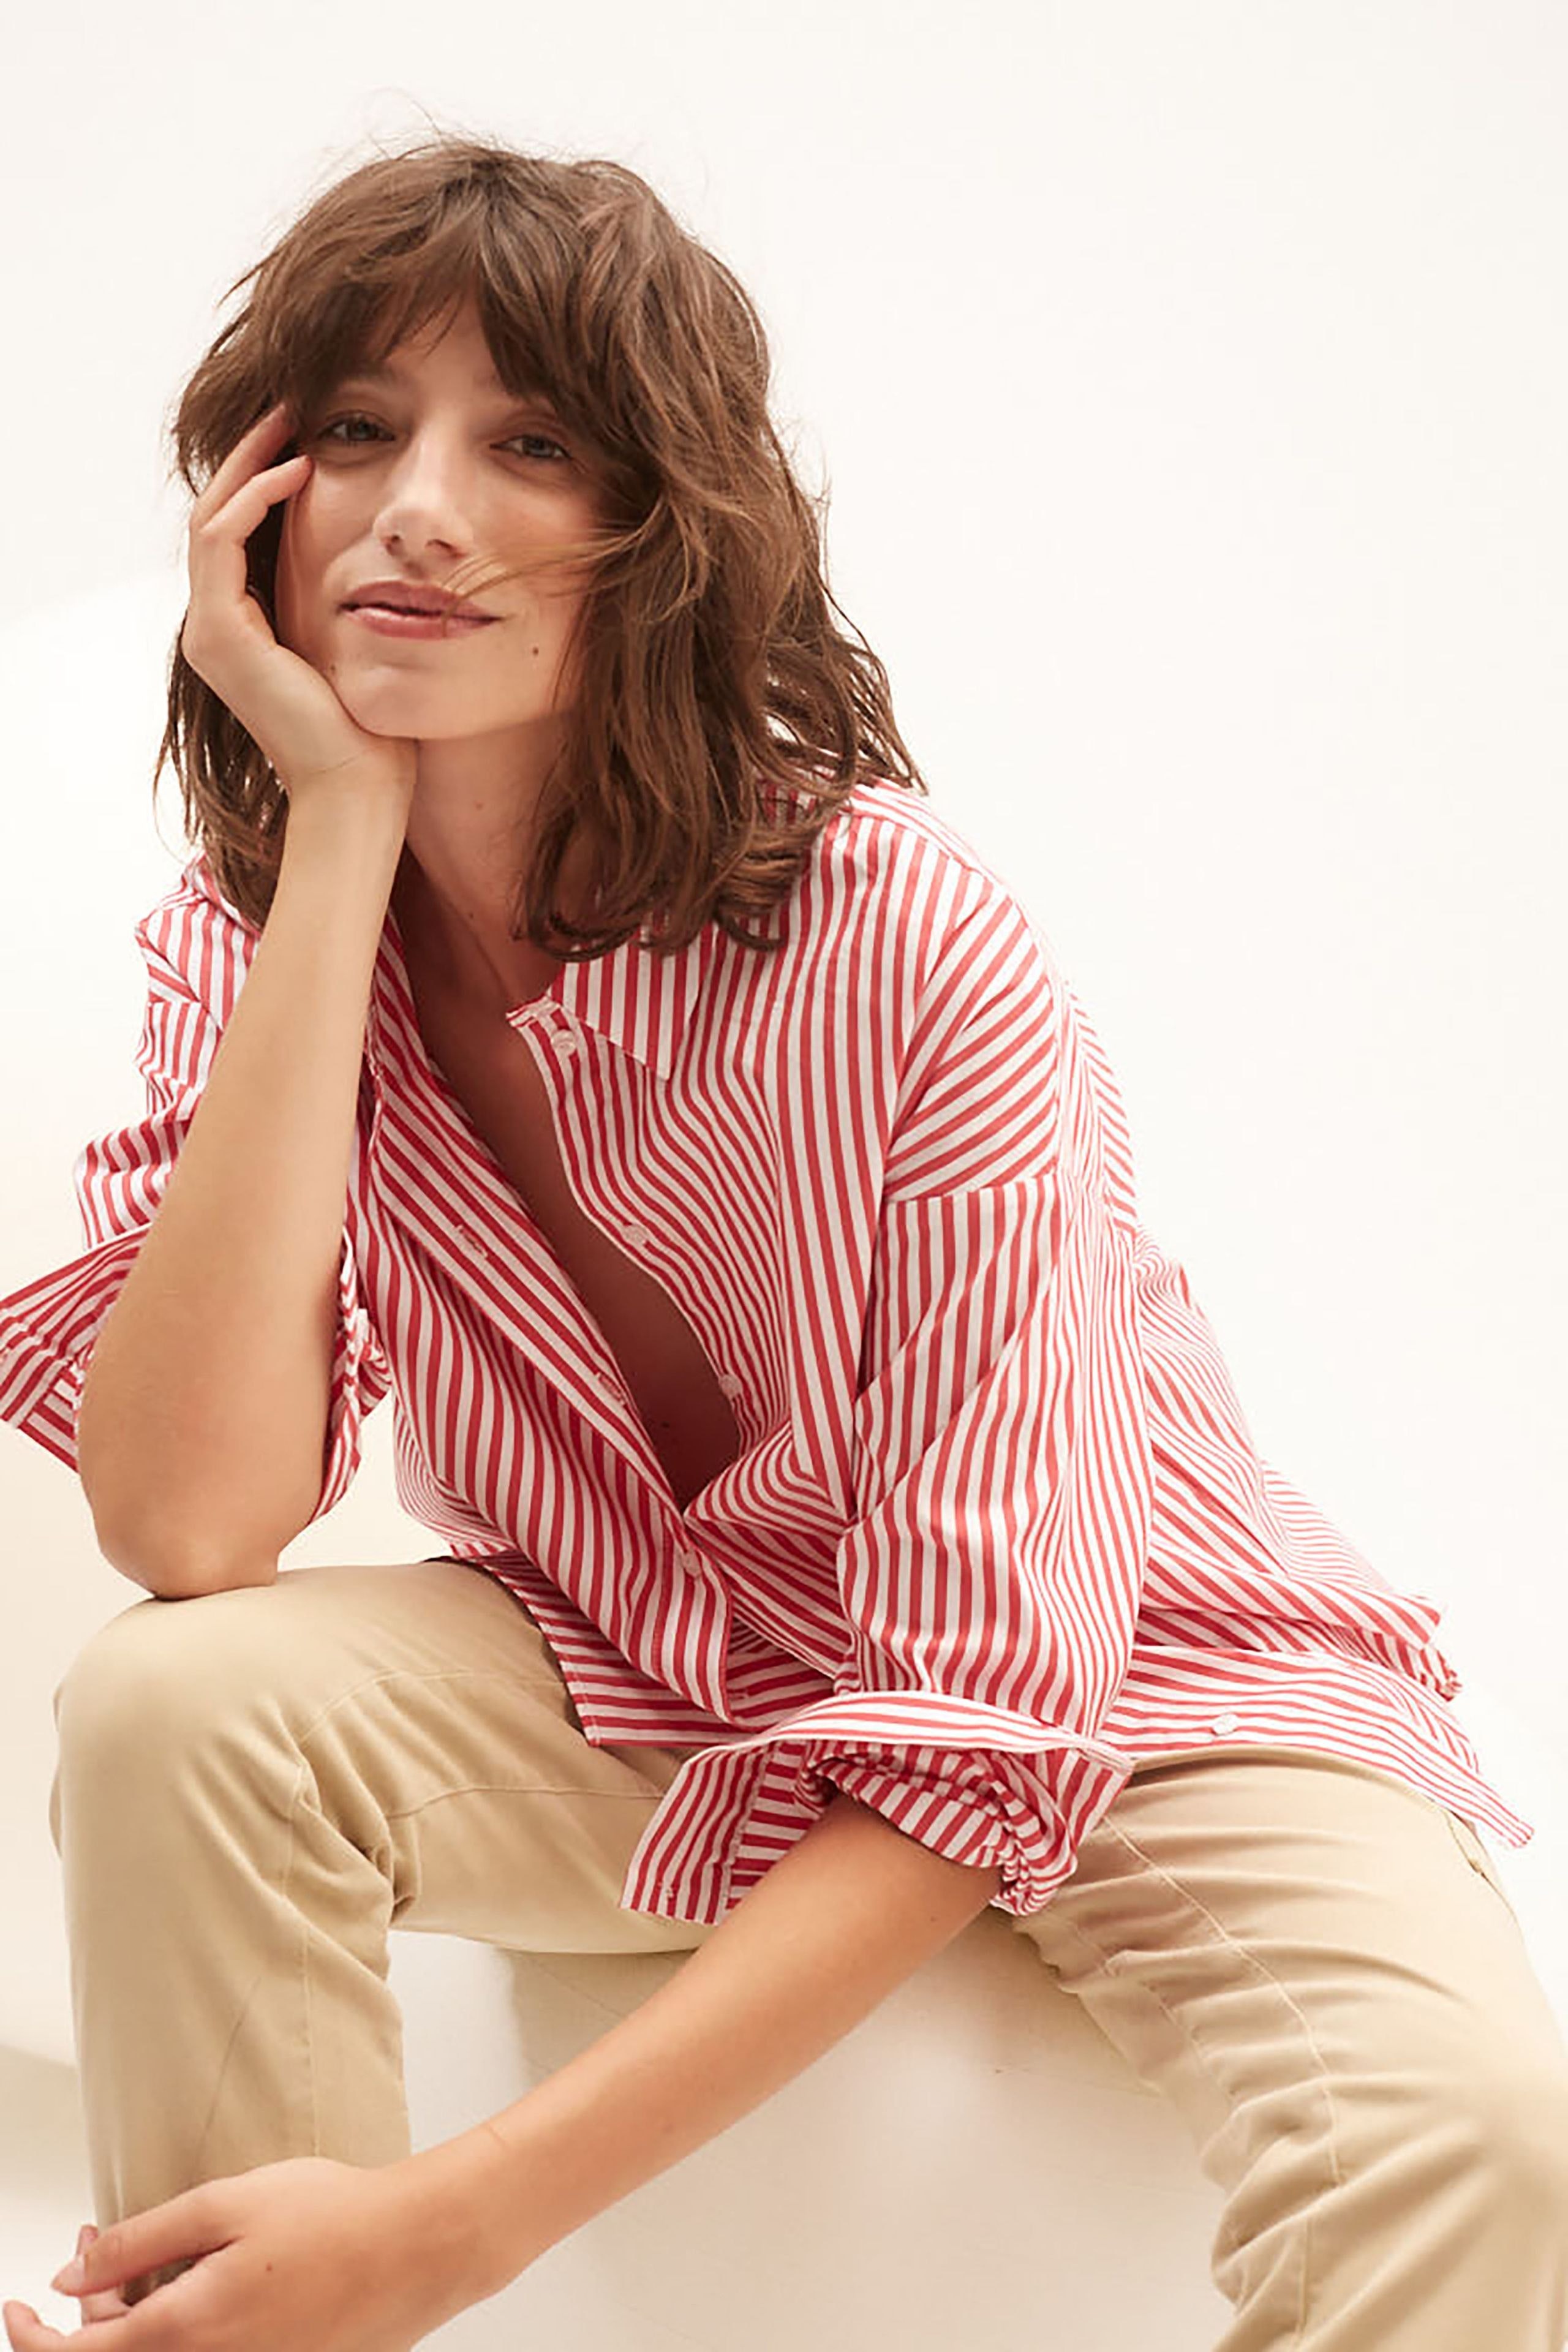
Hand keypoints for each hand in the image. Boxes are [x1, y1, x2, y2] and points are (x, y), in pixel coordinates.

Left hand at [1, 2154, 480, 2351]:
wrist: (416, 2250)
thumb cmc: (334, 2218)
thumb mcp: (225, 2205)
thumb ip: (140, 2242)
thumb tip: (69, 2276)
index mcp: (185, 2331)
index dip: (33, 2338)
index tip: (17, 2309)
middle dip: (89, 2310)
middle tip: (96, 2248)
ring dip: (133, 2320)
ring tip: (152, 2257)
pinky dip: (178, 2329)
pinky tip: (196, 2282)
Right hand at [179, 403, 416, 812]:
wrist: (360, 789)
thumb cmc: (374, 732)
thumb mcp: (357, 647)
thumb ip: (344, 603)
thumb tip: (379, 556)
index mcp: (242, 630)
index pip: (238, 534)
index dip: (266, 478)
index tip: (308, 436)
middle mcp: (216, 629)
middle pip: (217, 516)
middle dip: (252, 456)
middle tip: (290, 404)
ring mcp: (211, 632)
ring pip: (212, 519)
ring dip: (251, 464)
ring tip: (292, 421)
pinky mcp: (220, 636)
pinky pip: (222, 542)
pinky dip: (257, 500)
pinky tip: (301, 470)